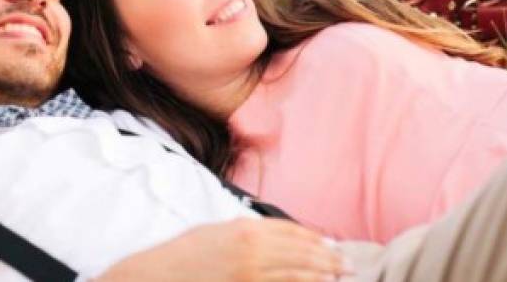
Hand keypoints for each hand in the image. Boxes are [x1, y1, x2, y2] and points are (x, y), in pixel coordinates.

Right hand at [96, 218, 348, 281]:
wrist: (159, 277)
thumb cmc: (184, 254)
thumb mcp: (216, 231)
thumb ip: (246, 231)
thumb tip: (276, 237)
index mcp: (246, 228)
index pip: (293, 230)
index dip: (315, 237)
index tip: (330, 243)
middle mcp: (253, 249)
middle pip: (302, 251)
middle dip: (328, 257)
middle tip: (347, 263)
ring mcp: (251, 274)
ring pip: (298, 273)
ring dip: (323, 274)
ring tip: (339, 275)